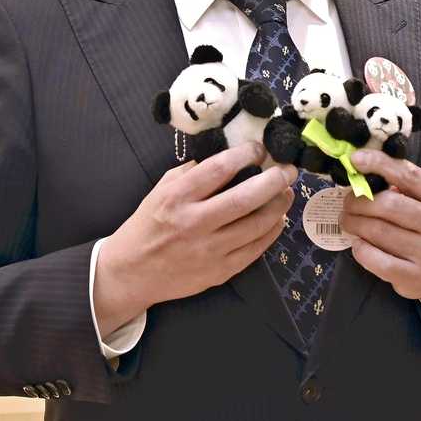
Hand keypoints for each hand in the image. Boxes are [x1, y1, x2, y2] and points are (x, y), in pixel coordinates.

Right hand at [95, 142, 296, 334]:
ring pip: (256, 225)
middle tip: (288, 169)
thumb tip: (229, 155)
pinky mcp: (220, 272)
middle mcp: (194, 223)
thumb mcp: (161, 189)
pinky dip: (271, 232)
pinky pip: (255, 250)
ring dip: (278, 206)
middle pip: (245, 198)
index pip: (219, 169)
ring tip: (286, 192)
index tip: (260, 148)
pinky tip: (277, 219)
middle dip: (273, 180)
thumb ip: (192, 172)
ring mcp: (209, 250)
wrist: (132, 272)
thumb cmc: (148, 224)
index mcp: (177, 197)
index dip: (245, 155)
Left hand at [341, 151, 420, 308]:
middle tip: (346, 203)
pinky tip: (357, 243)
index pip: (409, 175)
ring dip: (354, 223)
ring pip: (379, 232)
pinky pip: (377, 261)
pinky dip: (361, 249)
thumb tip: (363, 171)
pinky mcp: (414, 278)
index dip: (379, 164)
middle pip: (389, 205)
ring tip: (346, 220)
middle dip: (359, 201)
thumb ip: (402, 186)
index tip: (355, 159)